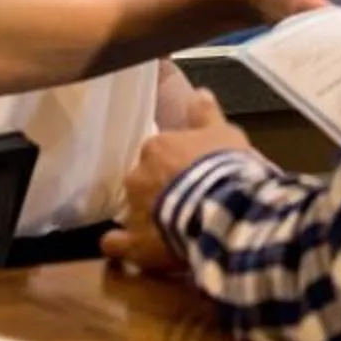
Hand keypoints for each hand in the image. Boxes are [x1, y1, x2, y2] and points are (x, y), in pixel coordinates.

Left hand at [103, 84, 253, 274]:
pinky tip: (130, 247)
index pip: (157, 151)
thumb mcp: (224, 134)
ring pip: (129, 208)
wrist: (223, 210)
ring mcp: (133, 210)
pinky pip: (115, 244)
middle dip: (156, 188)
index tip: (187, 171)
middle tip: (180, 199)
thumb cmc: (225, 169)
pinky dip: (121, 245)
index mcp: (157, 147)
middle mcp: (137, 175)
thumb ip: (207, 114)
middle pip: (141, 179)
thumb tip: (200, 92)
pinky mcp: (135, 243)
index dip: (173, 162)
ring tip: (165, 226)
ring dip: (143, 215)